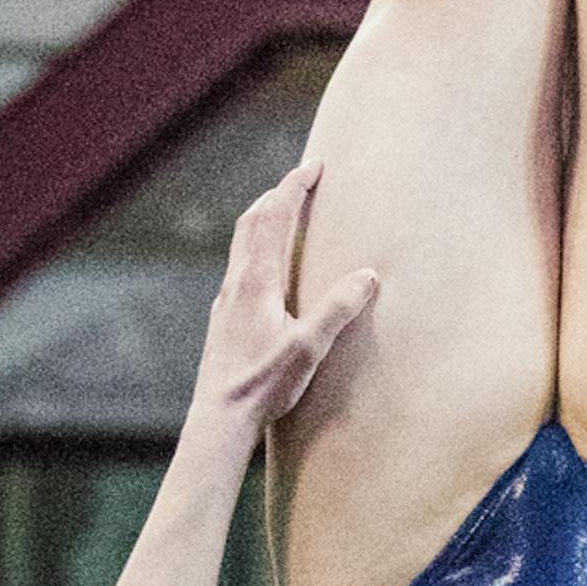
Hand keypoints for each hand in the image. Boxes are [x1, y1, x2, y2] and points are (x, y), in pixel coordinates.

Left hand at [187, 156, 377, 440]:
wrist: (219, 418)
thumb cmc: (263, 385)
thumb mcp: (308, 348)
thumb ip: (337, 309)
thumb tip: (367, 275)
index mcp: (257, 280)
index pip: (274, 216)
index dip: (294, 187)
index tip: (313, 167)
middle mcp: (236, 283)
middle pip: (252, 221)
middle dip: (278, 195)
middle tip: (301, 182)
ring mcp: (226, 300)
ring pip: (242, 243)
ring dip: (264, 219)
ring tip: (285, 214)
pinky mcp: (223, 319)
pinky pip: (240, 267)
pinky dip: (257, 249)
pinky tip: (267, 269)